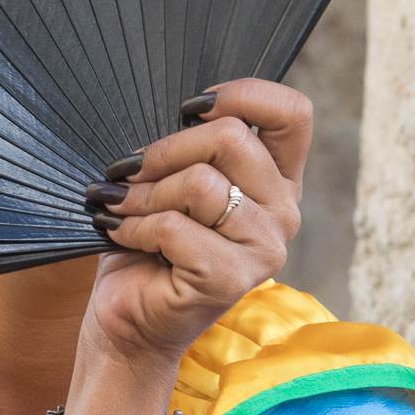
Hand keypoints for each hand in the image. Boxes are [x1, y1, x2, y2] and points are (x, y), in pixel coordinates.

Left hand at [81, 79, 310, 385]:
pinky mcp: (230, 279)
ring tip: (121, 207)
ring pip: (200, 182)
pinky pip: (175, 227)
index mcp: (276, 180)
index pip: (292, 113)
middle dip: (164, 149)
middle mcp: (283, 212)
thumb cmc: (148, 245)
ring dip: (144, 193)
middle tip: (129, 172)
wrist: (129, 321)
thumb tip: (179, 107)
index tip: (190, 107)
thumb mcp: (173, 180)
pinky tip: (121, 233)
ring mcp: (263, 249)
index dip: (242, 93)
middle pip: (232, 137)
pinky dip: (134, 225)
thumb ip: (192, 146)